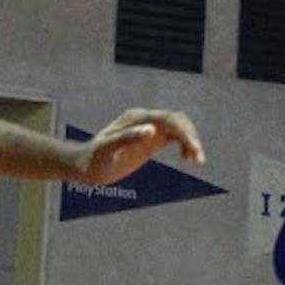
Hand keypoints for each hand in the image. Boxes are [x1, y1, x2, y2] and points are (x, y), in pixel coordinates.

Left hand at [76, 110, 205, 185]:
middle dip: (190, 137)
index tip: (194, 149)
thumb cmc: (94, 160)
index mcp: (136, 119)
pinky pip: (174, 137)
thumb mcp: (108, 150)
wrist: (86, 166)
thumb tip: (150, 130)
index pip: (167, 119)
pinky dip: (184, 145)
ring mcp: (148, 129)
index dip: (184, 132)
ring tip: (196, 161)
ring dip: (190, 141)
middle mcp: (145, 120)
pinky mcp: (150, 140)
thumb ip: (127, 138)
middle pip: (177, 121)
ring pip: (178, 127)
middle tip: (198, 159)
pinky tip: (187, 159)